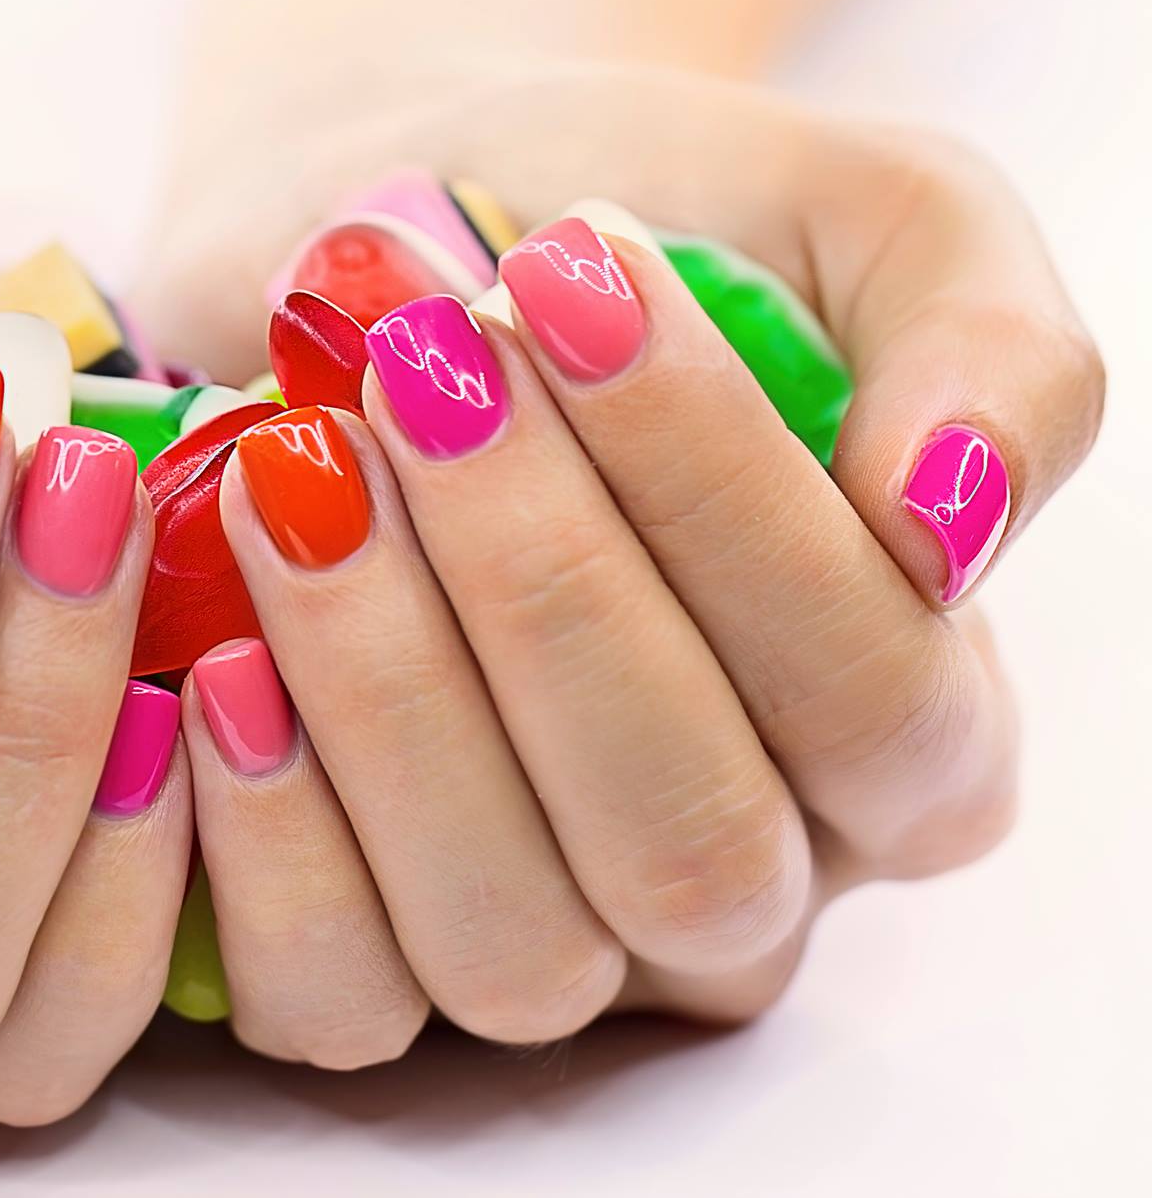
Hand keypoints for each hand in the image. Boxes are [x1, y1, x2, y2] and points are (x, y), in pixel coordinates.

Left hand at [137, 63, 1103, 1062]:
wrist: (363, 232)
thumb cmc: (608, 221)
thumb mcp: (856, 215)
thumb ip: (990, 348)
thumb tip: (955, 517)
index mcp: (907, 723)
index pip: (871, 692)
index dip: (721, 501)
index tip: (567, 284)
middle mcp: (747, 865)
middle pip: (688, 842)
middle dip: (541, 590)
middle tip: (419, 371)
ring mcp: (555, 929)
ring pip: (515, 943)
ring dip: (392, 699)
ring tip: (298, 474)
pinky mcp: (367, 944)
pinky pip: (333, 995)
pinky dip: (268, 845)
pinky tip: (220, 665)